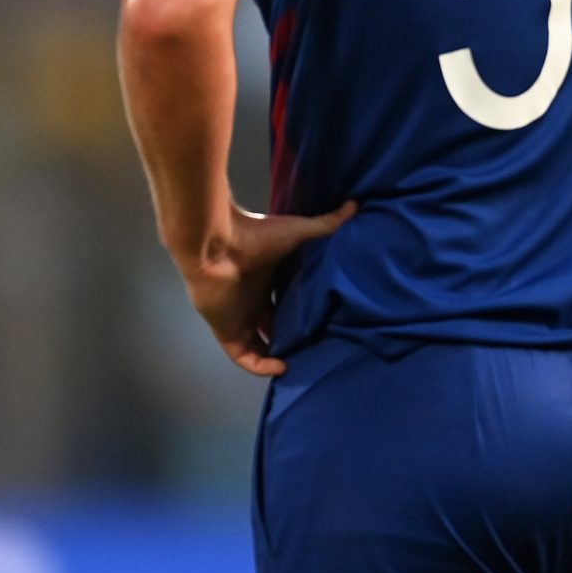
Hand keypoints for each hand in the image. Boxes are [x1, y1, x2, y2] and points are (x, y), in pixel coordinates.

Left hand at [179, 200, 357, 375]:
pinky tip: (282, 367)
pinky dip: (261, 367)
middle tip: (316, 348)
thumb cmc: (254, 234)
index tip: (324, 323)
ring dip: (277, 357)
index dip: (301, 314)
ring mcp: (237, 317)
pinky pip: (244, 357)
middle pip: (273, 327)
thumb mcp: (298, 231)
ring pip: (259, 347)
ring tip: (301, 364)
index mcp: (267, 280)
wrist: (215, 242)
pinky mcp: (226, 331)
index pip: (286, 303)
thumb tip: (355, 205)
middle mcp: (252, 300)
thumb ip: (326, 224)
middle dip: (291, 338)